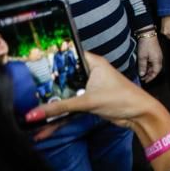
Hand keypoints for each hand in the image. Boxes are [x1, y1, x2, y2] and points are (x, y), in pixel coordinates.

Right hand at [30, 53, 169, 170]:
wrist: (139, 114)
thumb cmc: (121, 99)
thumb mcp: (88, 101)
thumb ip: (60, 107)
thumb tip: (34, 113)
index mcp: (94, 63)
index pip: (69, 55)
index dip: (52, 59)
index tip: (33, 64)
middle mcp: (93, 71)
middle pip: (67, 73)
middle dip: (51, 80)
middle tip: (30, 85)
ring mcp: (92, 84)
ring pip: (69, 87)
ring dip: (56, 94)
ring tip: (34, 97)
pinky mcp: (92, 97)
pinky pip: (73, 99)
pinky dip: (63, 104)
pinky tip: (48, 110)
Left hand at [137, 35, 162, 82]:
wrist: (148, 35)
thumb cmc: (146, 45)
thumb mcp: (142, 57)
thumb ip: (142, 66)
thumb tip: (142, 74)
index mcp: (157, 61)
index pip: (155, 72)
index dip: (151, 77)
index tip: (145, 81)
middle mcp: (159, 59)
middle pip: (156, 70)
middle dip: (150, 75)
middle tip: (143, 78)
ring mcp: (158, 56)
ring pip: (154, 66)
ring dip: (149, 70)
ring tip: (142, 73)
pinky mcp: (156, 53)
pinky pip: (153, 62)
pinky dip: (149, 66)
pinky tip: (144, 67)